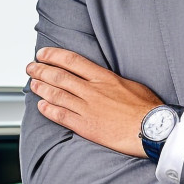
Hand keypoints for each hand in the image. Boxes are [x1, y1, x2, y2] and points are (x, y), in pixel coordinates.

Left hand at [27, 48, 161, 157]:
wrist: (151, 129)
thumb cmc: (147, 108)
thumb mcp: (131, 84)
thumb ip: (113, 81)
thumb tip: (105, 79)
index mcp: (104, 77)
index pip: (72, 61)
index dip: (54, 56)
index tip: (43, 54)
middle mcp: (92, 90)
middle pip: (59, 76)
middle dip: (41, 70)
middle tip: (31, 67)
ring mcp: (87, 108)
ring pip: (56, 94)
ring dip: (41, 88)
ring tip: (33, 83)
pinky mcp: (86, 126)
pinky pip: (61, 116)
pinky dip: (48, 110)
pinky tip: (41, 106)